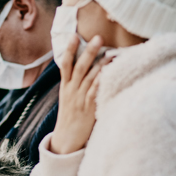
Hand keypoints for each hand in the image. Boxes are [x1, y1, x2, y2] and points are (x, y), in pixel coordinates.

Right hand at [49, 35, 111, 154]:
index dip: (69, 49)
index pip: (65, 64)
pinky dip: (102, 81)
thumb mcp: (68, 100)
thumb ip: (75, 85)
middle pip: (80, 67)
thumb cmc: (71, 119)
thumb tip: (86, 71)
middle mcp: (71, 91)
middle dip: (89, 51)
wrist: (66, 140)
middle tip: (98, 37)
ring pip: (90, 77)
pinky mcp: (89, 108)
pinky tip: (109, 73)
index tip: (74, 35)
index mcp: (65, 87)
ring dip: (101, 63)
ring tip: (110, 52)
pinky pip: (96, 92)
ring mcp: (80, 99)